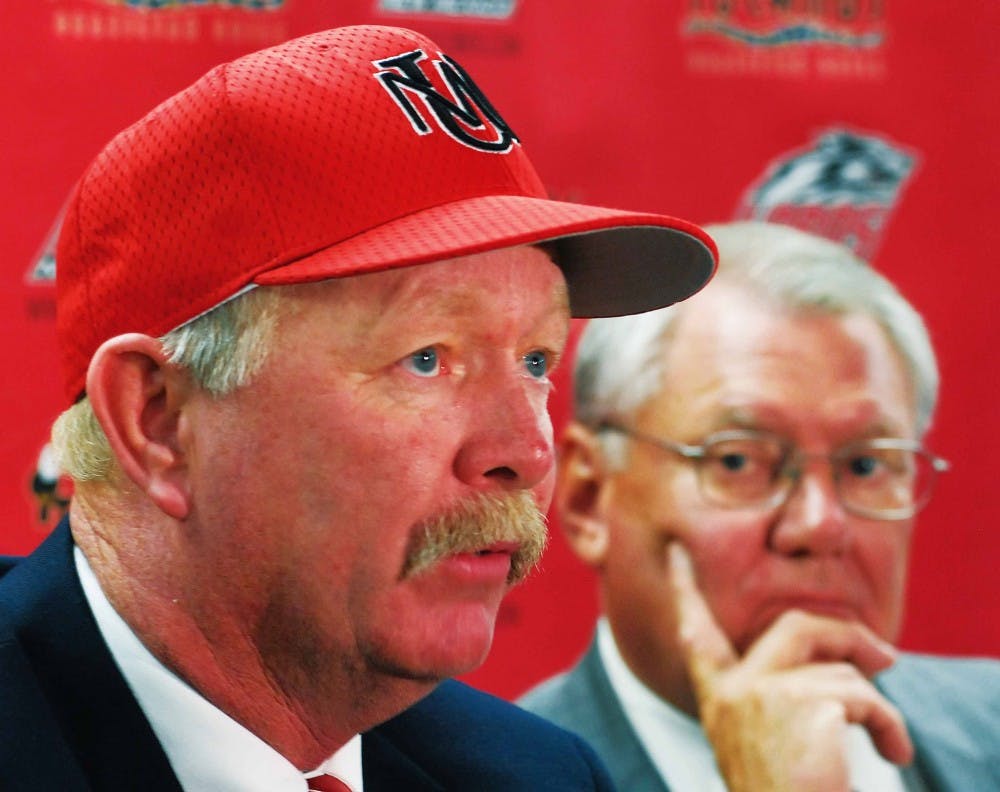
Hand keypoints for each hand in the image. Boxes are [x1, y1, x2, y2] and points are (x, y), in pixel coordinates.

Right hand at [667, 543, 913, 791]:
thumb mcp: (773, 739)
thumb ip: (785, 692)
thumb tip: (861, 651)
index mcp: (717, 698)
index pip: (697, 632)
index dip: (686, 588)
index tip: (676, 552)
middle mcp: (730, 691)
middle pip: (793, 627)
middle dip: (846, 636)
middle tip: (888, 658)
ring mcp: (761, 696)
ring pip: (838, 665)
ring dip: (876, 703)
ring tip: (889, 741)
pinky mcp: (801, 706)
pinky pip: (865, 695)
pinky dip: (891, 723)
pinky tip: (894, 751)